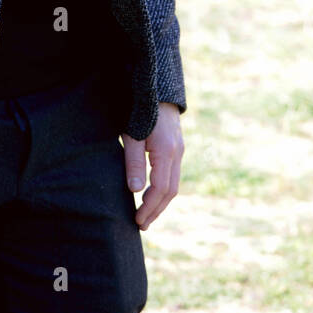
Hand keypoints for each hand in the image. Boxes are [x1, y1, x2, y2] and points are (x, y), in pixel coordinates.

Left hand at [122, 102, 183, 230]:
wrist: (158, 87)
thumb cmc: (141, 110)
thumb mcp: (132, 135)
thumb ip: (133, 162)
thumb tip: (135, 191)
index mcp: (166, 151)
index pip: (160, 189)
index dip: (149, 207)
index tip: (136, 220)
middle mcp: (177, 153)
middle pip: (170, 191)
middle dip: (156, 210)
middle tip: (141, 225)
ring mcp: (180, 150)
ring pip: (174, 184)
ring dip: (160, 202)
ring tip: (146, 215)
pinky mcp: (177, 147)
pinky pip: (173, 175)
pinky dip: (163, 190)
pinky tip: (152, 195)